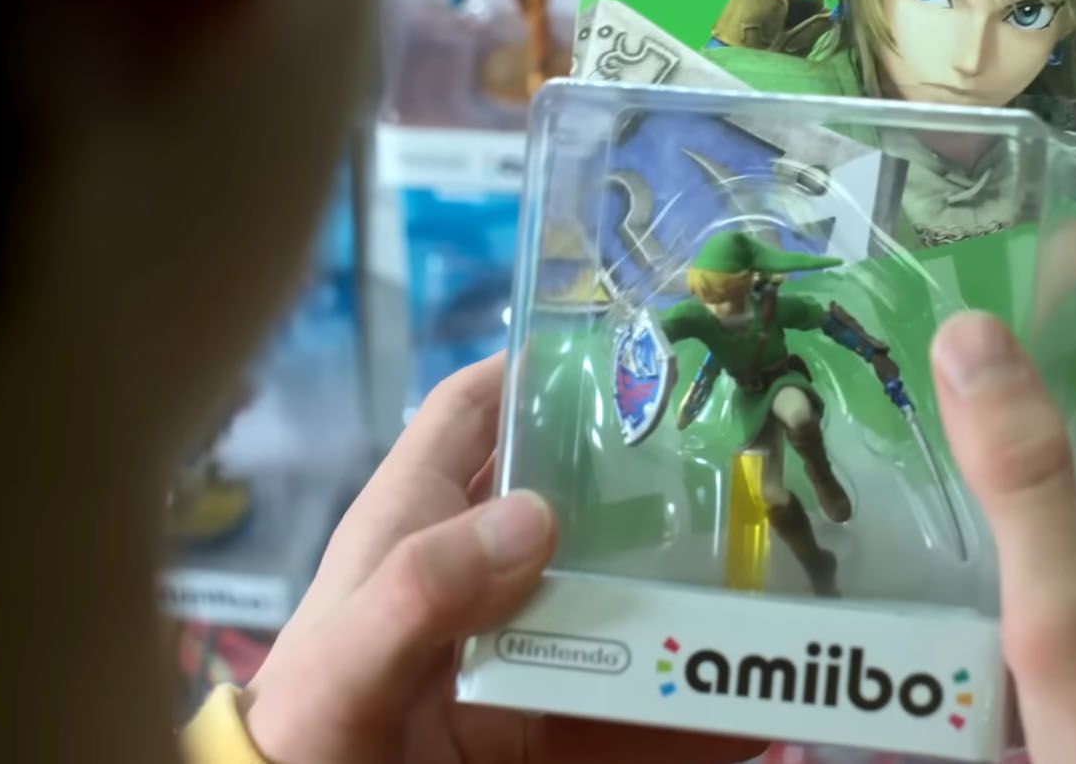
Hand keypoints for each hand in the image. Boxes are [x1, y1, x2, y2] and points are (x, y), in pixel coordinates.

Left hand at [243, 356, 764, 763]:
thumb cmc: (300, 739)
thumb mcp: (341, 664)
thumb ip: (420, 589)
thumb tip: (537, 516)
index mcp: (413, 530)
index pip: (473, 415)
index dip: (538, 370)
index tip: (634, 350)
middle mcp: (477, 583)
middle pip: (579, 508)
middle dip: (657, 489)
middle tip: (749, 468)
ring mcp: (519, 660)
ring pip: (623, 615)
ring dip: (694, 609)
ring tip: (775, 590)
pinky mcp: (549, 735)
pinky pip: (633, 722)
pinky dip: (692, 721)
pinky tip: (754, 716)